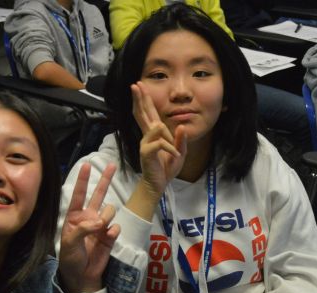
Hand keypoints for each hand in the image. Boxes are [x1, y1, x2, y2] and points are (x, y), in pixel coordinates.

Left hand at [58, 162, 119, 292]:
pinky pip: (115, 226)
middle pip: (98, 195)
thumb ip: (83, 229)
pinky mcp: (110, 236)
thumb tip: (101, 222)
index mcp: (74, 217)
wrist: (82, 276)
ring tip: (102, 227)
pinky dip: (113, 231)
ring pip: (110, 210)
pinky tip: (108, 237)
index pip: (78, 195)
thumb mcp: (69, 243)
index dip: (82, 180)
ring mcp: (100, 226)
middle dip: (105, 180)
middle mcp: (88, 217)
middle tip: (112, 165)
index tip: (86, 165)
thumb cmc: (70, 258)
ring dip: (107, 216)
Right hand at [132, 81, 186, 197]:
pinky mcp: (146, 152)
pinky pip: (161, 143)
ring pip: (156, 126)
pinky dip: (171, 148)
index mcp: (154, 133)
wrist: (159, 183)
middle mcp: (147, 135)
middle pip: (142, 113)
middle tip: (135, 85)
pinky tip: (175, 155)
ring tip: (174, 149)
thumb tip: (181, 126)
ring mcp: (145, 143)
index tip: (138, 85)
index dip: (143, 99)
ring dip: (169, 136)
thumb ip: (181, 139)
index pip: (148, 112)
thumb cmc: (167, 167)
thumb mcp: (180, 152)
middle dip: (139, 98)